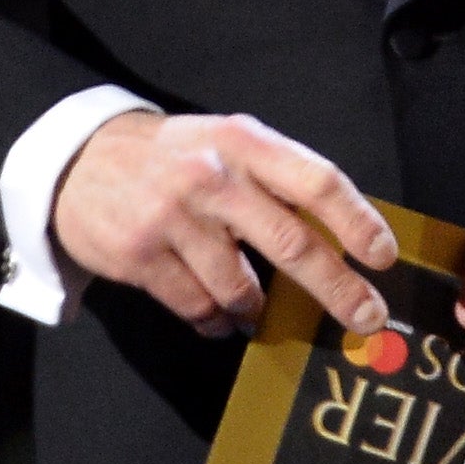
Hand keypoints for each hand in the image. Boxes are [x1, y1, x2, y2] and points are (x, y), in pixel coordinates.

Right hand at [51, 110, 399, 341]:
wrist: (80, 160)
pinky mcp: (140, 257)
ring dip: (260, 312)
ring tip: (260, 315)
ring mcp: (173, 218)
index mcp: (245, 142)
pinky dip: (216, 321)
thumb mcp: (228, 144)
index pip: (316, 181)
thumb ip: (278, 180)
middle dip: (337, 288)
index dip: (357, 222)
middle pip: (291, 242)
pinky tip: (219, 319)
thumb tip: (345, 238)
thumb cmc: (175, 157)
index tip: (384, 257)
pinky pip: (197, 306)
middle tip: (367, 318)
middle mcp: (213, 177)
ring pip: (241, 288)